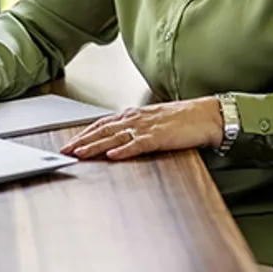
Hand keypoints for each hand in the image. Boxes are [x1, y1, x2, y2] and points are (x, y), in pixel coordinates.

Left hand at [61, 98, 223, 160]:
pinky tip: (113, 156)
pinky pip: (138, 144)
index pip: (103, 123)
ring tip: (80, 153)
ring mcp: (147, 128)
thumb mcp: (155, 120)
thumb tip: (121, 136)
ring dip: (95, 146)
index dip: (85, 133)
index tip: (70, 142)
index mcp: (135, 115)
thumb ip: (137, 127)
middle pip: (103, 130)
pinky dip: (124, 150)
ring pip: (115, 137)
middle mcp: (137, 119)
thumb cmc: (185, 118)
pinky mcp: (160, 137)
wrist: (208, 115)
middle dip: (82, 141)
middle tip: (64, 150)